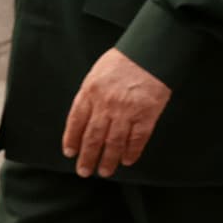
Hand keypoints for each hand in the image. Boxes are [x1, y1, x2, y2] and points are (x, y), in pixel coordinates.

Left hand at [61, 48, 171, 177]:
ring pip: (114, 143)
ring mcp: (127, 111)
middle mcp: (106, 104)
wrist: (151, 50)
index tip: (70, 152)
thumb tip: (83, 118)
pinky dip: (131, 152)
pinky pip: (137, 140)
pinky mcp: (146, 114)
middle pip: (93, 138)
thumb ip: (90, 94)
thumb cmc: (124, 59)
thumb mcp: (98, 72)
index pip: (76, 121)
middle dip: (87, 157)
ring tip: (105, 171)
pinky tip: (127, 160)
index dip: (72, 140)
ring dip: (108, 160)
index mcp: (91, 91)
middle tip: (84, 171)